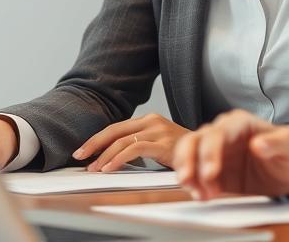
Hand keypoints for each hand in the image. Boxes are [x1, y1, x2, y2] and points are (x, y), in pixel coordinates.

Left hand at [73, 113, 190, 171]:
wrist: (208, 152)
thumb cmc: (182, 152)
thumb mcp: (157, 144)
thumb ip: (138, 145)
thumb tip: (112, 157)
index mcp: (148, 120)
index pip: (116, 127)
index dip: (97, 139)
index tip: (83, 151)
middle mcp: (151, 121)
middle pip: (114, 130)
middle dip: (94, 144)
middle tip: (79, 156)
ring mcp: (158, 130)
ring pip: (122, 141)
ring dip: (104, 156)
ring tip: (94, 168)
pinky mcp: (163, 143)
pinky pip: (134, 150)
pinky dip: (119, 159)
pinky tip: (110, 169)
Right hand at [173, 109, 288, 200]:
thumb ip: (275, 143)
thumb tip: (259, 144)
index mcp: (239, 123)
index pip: (217, 133)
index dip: (210, 152)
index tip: (210, 172)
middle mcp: (223, 134)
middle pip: (195, 140)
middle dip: (188, 160)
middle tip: (190, 180)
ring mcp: (215, 152)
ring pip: (188, 155)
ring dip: (188, 173)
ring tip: (197, 193)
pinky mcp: (213, 170)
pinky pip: (195, 174)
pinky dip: (193, 185)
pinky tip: (201, 195)